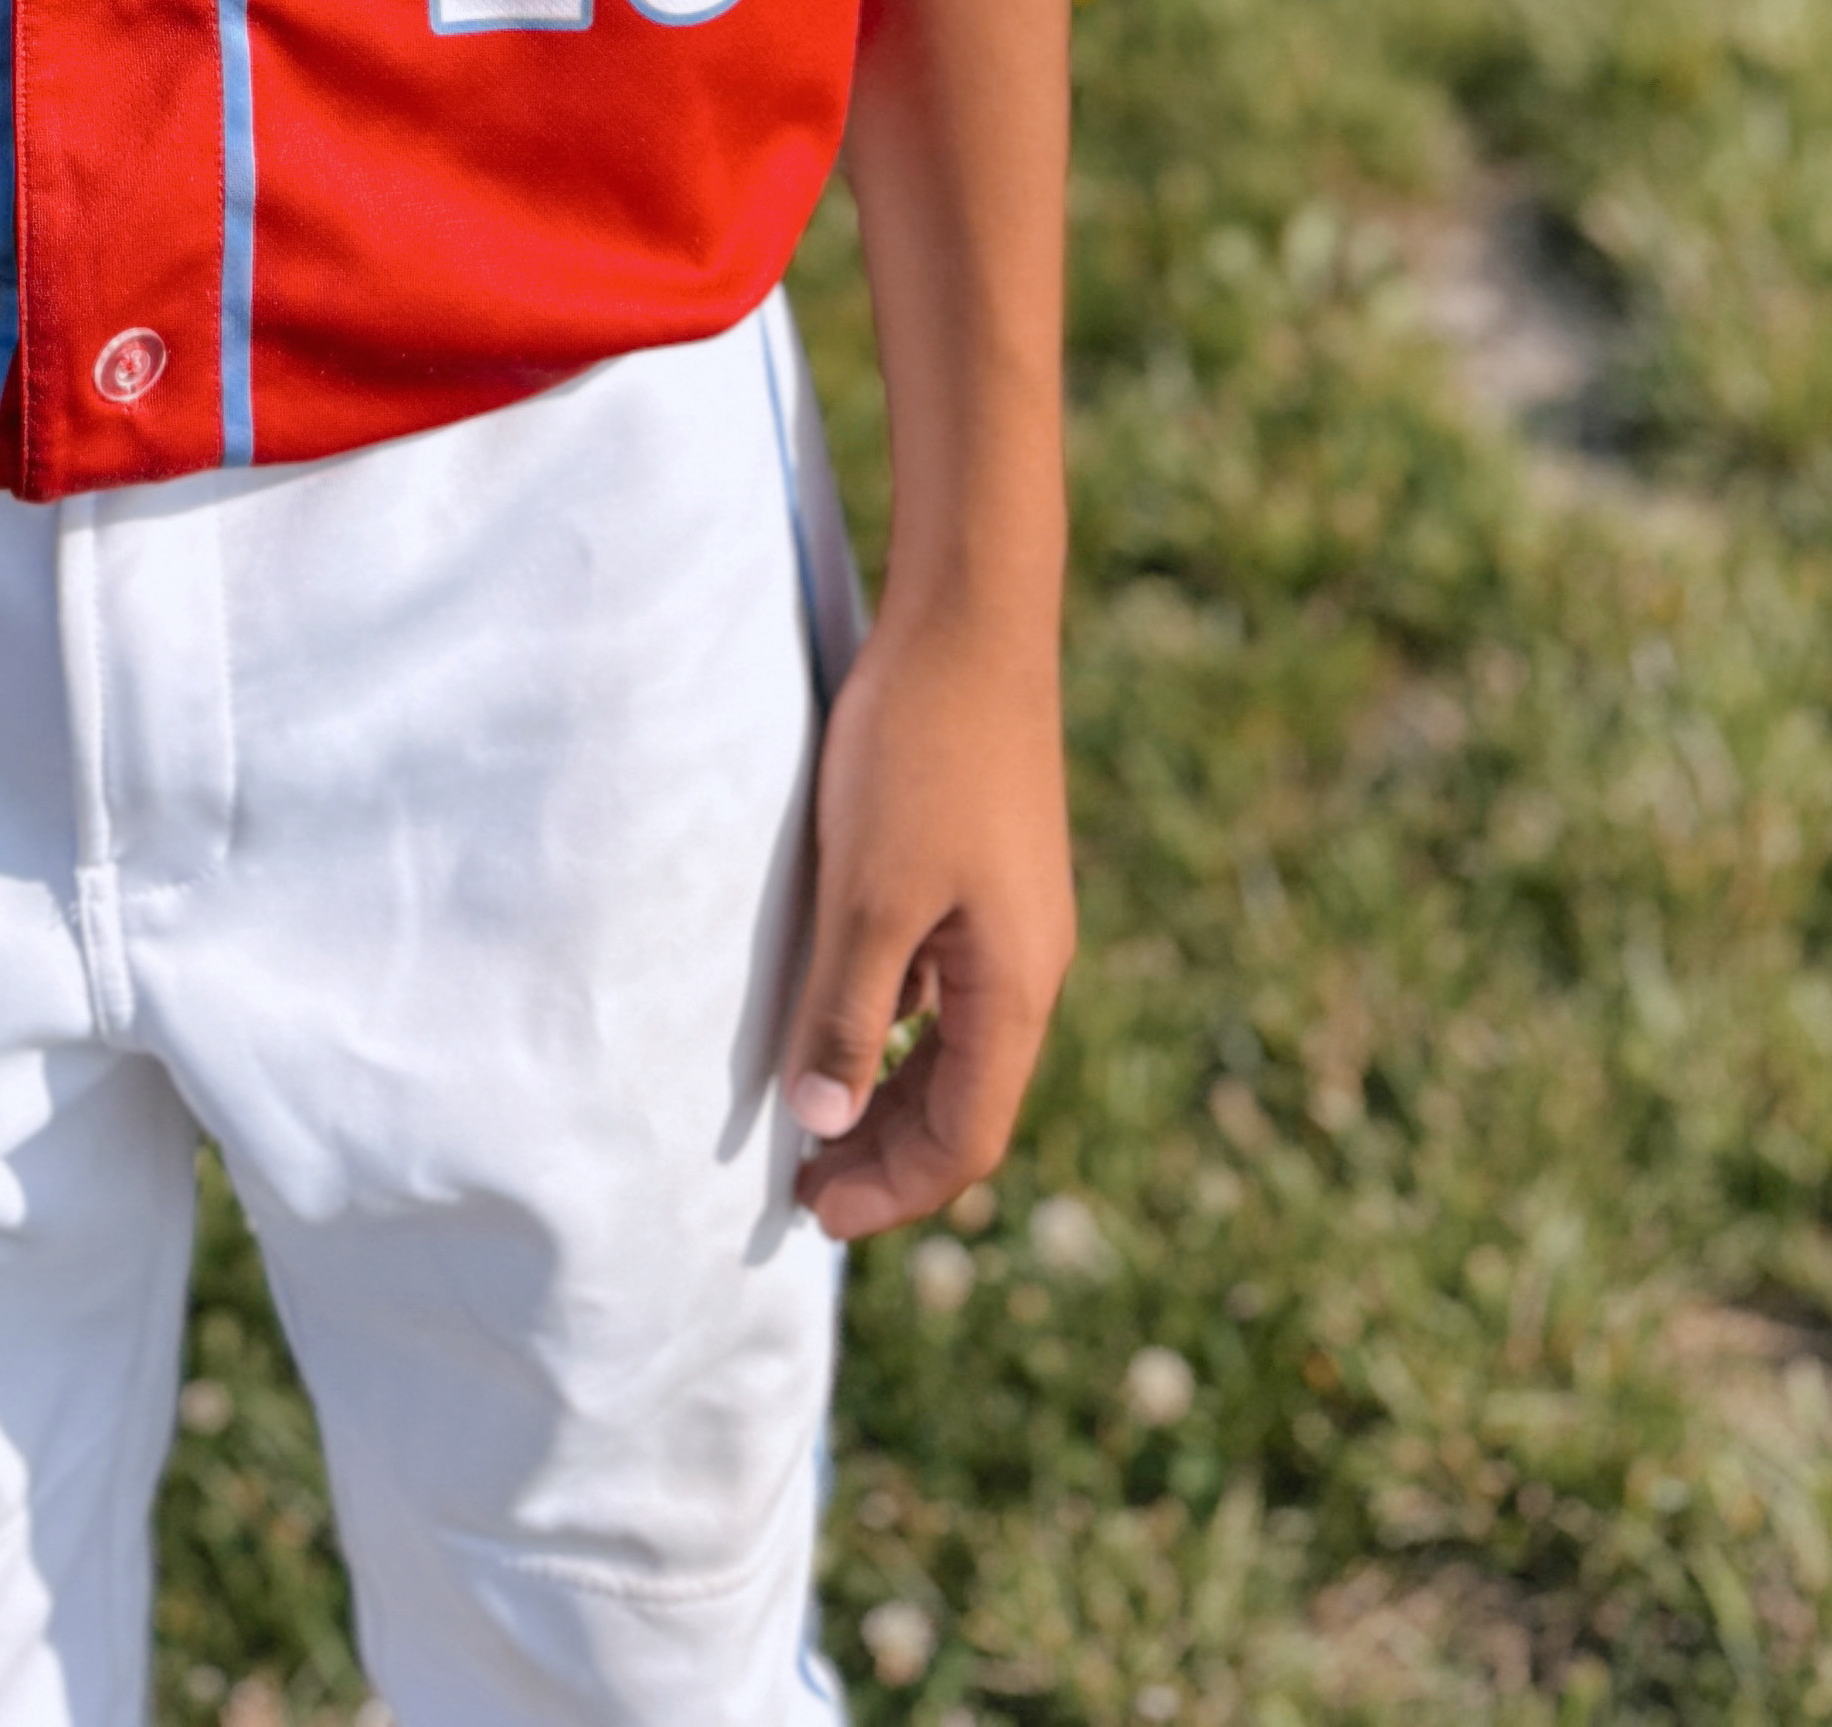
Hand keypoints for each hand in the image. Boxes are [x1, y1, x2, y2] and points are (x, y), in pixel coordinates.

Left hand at [779, 608, 1074, 1240]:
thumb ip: (845, 1014)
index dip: (893, 1188)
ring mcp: (1009, 914)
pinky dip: (892, 1017)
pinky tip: (837, 1005)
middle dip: (887, 1150)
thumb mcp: (867, 896)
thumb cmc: (920, 754)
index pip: (966, 1137)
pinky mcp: (983, 868)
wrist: (971, 615)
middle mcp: (1028, 962)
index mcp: (1016, 986)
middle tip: (803, 1183)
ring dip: (885, 1084)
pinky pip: (943, 980)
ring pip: (953, 1041)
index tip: (814, 1215)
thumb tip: (824, 1124)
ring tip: (810, 1111)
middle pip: (965, 1099)